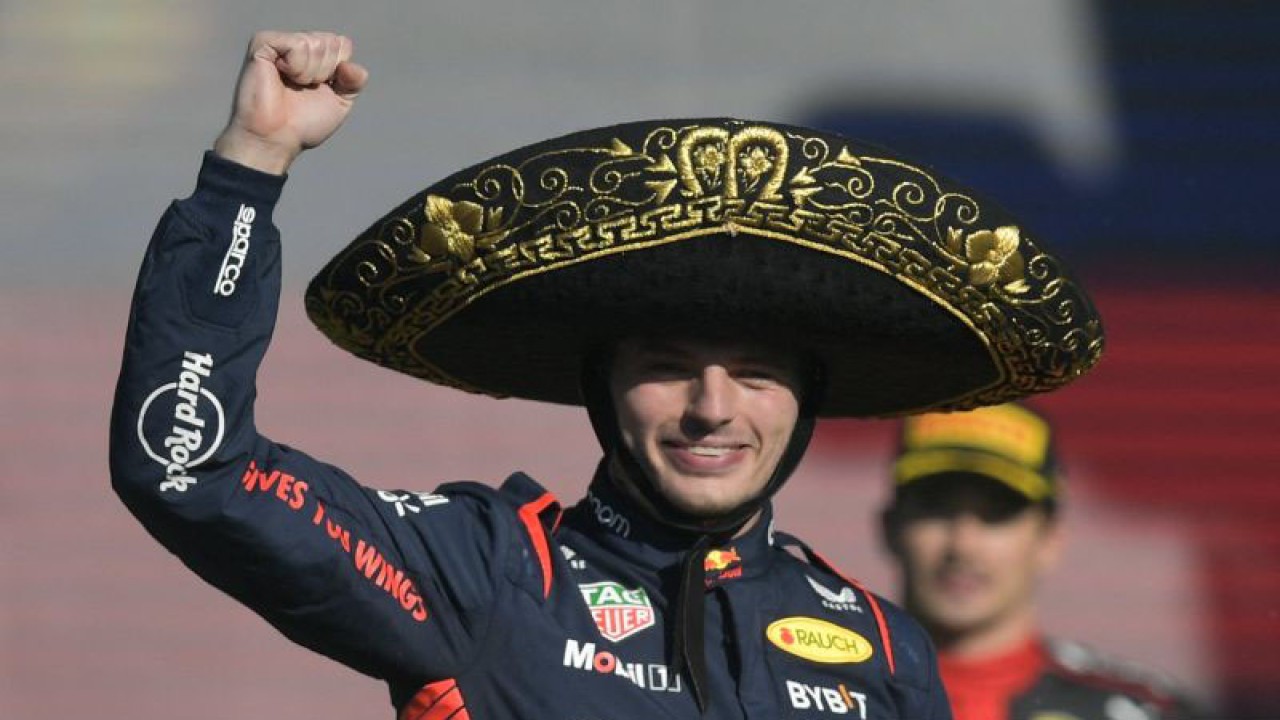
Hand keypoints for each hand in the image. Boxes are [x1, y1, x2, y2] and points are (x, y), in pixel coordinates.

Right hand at [213, 31, 367, 174]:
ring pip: (316, 43)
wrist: (276, 138)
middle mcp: (298, 45)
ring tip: (292, 85)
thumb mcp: (339, 102)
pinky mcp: (262, 43)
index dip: (340, 70)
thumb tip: (350, 65)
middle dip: (324, 72)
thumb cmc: (302, 124)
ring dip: (310, 73)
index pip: (343, 44)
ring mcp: (280, 43)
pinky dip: (296, 66)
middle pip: (331, 42)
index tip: (323, 88)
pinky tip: (281, 76)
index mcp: (315, 56)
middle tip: (303, 89)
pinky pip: (297, 44)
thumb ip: (354, 82)